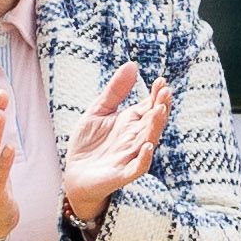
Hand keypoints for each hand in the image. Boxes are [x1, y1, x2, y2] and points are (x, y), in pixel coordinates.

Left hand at [61, 62, 173, 231]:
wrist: (74, 175)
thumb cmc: (89, 144)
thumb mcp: (98, 111)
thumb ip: (115, 91)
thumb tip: (132, 64)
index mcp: (132, 123)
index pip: (149, 107)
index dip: (156, 95)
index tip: (161, 81)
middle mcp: (135, 138)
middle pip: (152, 122)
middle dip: (160, 107)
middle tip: (165, 92)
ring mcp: (130, 156)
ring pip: (148, 140)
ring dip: (155, 127)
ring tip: (160, 110)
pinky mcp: (122, 174)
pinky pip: (137, 167)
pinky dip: (144, 158)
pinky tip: (147, 146)